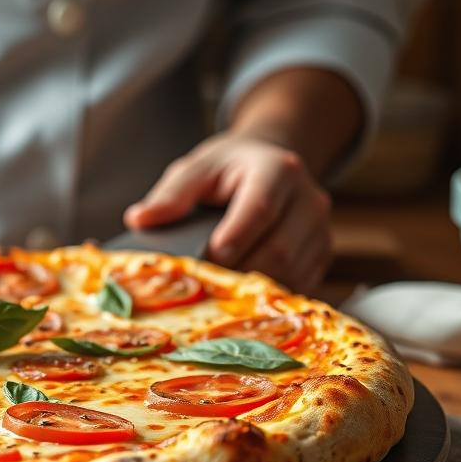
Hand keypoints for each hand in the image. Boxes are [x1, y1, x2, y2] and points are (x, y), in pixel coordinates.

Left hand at [124, 132, 333, 292]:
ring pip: (292, 271)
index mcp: (277, 170)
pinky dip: (270, 296)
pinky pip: (301, 284)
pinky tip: (241, 298)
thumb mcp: (196, 168)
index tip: (209, 258)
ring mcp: (320, 228)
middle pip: (279, 247)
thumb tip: (139, 220)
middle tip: (204, 286)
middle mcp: (308, 198)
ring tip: (218, 293)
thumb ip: (171, 195)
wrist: (269, 164)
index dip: (236, 236)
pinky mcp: (322, 253)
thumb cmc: (227, 170)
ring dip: (253, 289)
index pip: (261, 207)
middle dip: (239, 271)